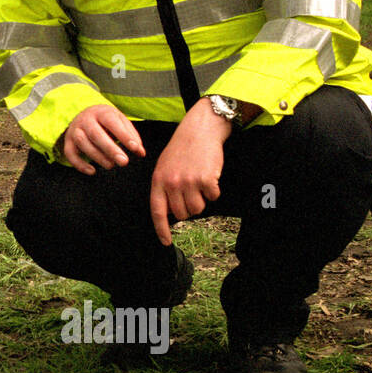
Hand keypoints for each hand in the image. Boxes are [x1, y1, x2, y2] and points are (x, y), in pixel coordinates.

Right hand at [59, 104, 145, 173]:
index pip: (112, 122)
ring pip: (83, 143)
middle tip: (124, 162)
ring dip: (97, 157)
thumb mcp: (121, 122)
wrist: (85, 115)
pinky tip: (92, 171)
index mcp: (101, 112)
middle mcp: (86, 120)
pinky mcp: (68, 141)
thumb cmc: (107, 121)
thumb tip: (141, 153)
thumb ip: (132, 136)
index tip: (135, 148)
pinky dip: (80, 164)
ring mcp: (75, 130)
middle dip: (110, 149)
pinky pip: (70, 154)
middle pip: (96, 134)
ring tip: (111, 165)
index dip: (123, 135)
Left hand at [148, 100, 232, 245]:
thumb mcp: (164, 167)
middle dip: (189, 208)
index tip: (166, 242)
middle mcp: (171, 183)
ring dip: (202, 199)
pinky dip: (214, 190)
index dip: (161, 229)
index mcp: (158, 181)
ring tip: (199, 182)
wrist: (199, 131)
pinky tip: (209, 175)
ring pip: (198, 208)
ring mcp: (188, 182)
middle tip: (191, 191)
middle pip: (182, 214)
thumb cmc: (182, 149)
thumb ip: (164, 189)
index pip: (158, 212)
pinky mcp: (205, 180)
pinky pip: (213, 197)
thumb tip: (170, 213)